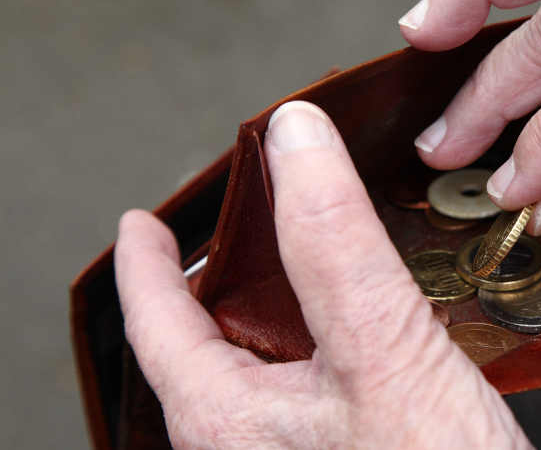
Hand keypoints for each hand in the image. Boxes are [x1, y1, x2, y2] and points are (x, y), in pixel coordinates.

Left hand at [115, 102, 530, 448]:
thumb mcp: (381, 350)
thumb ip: (335, 243)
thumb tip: (295, 139)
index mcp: (227, 421)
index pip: (158, 324)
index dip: (148, 263)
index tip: (142, 225)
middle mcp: (251, 445)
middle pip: (207, 344)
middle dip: (219, 279)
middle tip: (241, 231)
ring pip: (266, 366)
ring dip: (281, 307)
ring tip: (310, 267)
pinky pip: (313, 389)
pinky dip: (325, 340)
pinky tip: (367, 331)